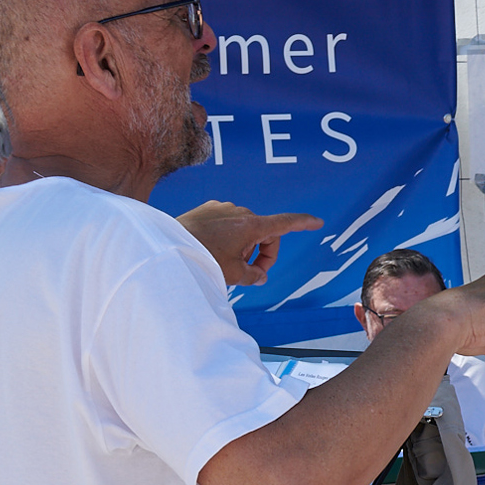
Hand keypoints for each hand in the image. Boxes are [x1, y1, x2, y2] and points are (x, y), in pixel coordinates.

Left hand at [179, 203, 322, 284]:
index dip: (303, 223)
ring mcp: (222, 208)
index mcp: (251, 225)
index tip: (317, 222)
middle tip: (248, 273)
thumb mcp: (234, 275)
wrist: (166, 248)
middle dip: (260, 253)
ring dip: (242, 247)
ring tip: (223, 262)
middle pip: (263, 234)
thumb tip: (259, 275)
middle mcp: (239, 212)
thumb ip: (254, 276)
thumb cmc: (201, 259)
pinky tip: (212, 249)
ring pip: (243, 230)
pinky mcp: (207, 209)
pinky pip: (226, 224)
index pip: (285, 222)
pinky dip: (226, 238)